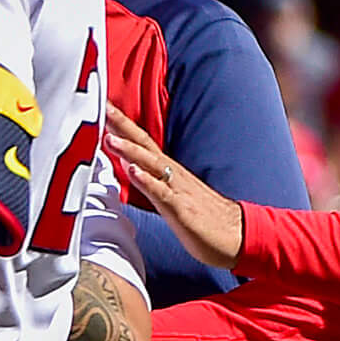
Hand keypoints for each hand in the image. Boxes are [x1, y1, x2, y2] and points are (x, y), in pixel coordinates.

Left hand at [107, 104, 243, 269]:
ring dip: (130, 150)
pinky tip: (133, 171)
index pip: (140, 140)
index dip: (120, 123)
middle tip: (101, 105)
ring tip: (109, 137)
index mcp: (167, 169)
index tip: (101, 104)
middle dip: (121, 125)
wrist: (238, 236)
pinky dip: (147, 181)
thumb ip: (147, 176)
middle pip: (144, 144)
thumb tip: (126, 162)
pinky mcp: (182, 210)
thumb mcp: (167, 193)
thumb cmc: (200, 216)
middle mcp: (172, 174)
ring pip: (152, 165)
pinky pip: (163, 193)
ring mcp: (178, 190)